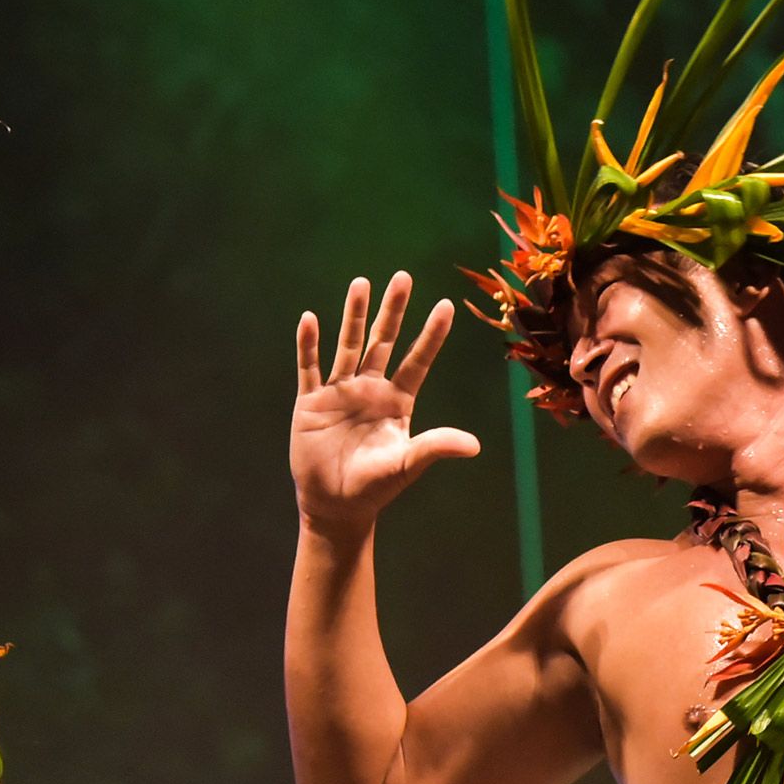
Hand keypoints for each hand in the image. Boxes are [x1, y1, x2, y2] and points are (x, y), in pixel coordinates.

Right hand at [293, 272, 479, 534]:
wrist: (335, 505)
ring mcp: (340, 392)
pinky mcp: (311, 402)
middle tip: (403, 277)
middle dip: (393, 310)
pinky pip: (310, 368)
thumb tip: (475, 446)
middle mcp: (370, 389)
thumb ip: (435, 447)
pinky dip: (309, 345)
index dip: (431, 335)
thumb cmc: (374, 487)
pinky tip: (311, 320)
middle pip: (383, 341)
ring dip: (354, 316)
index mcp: (397, 401)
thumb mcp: (407, 465)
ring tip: (361, 284)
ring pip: (349, 345)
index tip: (445, 305)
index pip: (417, 361)